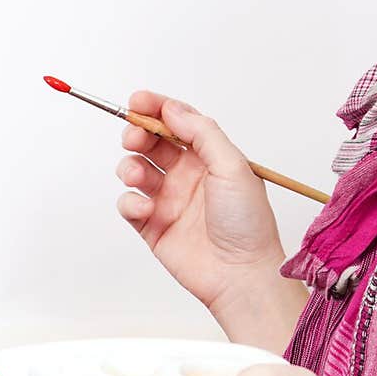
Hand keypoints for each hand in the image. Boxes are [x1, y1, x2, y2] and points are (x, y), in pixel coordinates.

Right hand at [115, 92, 289, 315]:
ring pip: (136, 169)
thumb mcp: (232, 166)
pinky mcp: (153, 226)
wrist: (241, 274)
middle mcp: (188, 174)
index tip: (136, 101)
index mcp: (210, 156)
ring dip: (130, 166)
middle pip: (152, 141)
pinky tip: (147, 208)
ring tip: (139, 176)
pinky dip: (131, 200)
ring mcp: (169, 199)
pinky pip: (129, 203)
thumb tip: (172, 109)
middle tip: (134, 137)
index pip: (178, 122)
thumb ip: (202, 133)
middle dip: (137, 133)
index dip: (156, 108)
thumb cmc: (247, 222)